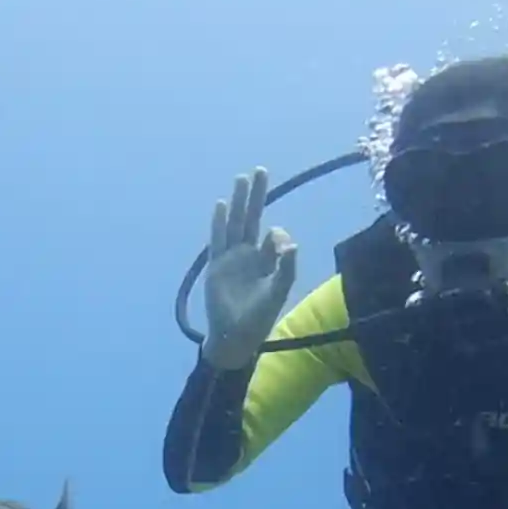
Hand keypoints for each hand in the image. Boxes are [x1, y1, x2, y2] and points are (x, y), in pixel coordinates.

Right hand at [200, 168, 297, 370]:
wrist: (235, 337)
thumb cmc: (258, 318)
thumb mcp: (278, 292)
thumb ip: (286, 268)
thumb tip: (291, 242)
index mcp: (265, 261)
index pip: (272, 237)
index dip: (277, 236)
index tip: (280, 246)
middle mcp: (247, 255)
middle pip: (252, 218)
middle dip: (256, 196)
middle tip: (260, 171)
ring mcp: (230, 259)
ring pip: (235, 224)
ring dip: (238, 203)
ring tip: (241, 179)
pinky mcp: (216, 266)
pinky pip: (218, 240)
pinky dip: (219, 223)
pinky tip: (221, 205)